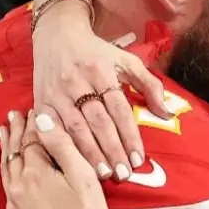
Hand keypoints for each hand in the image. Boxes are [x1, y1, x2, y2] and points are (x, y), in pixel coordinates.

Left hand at [0, 111, 118, 208]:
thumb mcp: (83, 178)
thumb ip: (63, 147)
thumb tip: (42, 118)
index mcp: (35, 173)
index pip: (32, 139)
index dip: (33, 122)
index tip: (32, 107)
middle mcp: (18, 187)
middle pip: (15, 152)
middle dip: (16, 131)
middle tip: (14, 114)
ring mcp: (14, 206)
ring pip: (7, 170)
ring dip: (7, 149)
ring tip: (2, 133)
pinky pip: (8, 186)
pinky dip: (8, 169)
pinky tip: (11, 169)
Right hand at [32, 0, 170, 181]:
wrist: (56, 35)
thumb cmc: (97, 52)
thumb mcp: (126, 61)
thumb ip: (149, 85)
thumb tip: (167, 113)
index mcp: (101, 70)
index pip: (119, 108)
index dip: (129, 135)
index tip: (139, 158)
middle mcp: (77, 82)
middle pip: (97, 122)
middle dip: (112, 150)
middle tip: (124, 174)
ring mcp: (56, 93)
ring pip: (74, 128)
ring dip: (90, 154)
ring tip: (104, 174)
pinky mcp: (40, 101)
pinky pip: (51, 129)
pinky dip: (63, 147)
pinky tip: (73, 164)